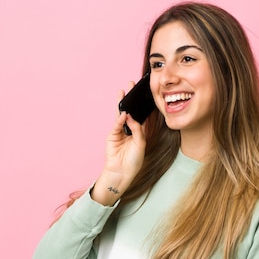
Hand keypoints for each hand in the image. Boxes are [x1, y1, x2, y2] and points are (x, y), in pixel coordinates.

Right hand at [90, 84, 146, 205]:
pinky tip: (123, 113)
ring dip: (122, 103)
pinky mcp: (113, 135)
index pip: (142, 115)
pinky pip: (117, 124)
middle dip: (132, 99)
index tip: (146, 93)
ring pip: (121, 114)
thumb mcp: (141, 144)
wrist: (122, 172)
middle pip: (131, 111)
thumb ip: (138, 129)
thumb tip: (131, 116)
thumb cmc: (134, 161)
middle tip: (132, 85)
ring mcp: (121, 131)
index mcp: (140, 131)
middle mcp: (130, 129)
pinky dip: (119, 119)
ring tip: (123, 91)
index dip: (144, 105)